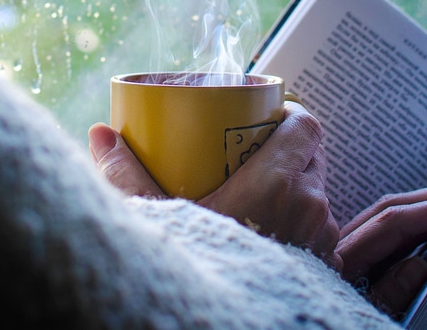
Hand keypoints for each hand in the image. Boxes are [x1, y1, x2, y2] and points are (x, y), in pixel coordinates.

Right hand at [88, 102, 339, 267]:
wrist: (218, 321)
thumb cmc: (201, 267)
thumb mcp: (159, 219)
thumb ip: (127, 176)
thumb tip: (100, 133)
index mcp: (278, 181)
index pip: (306, 126)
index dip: (289, 117)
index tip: (265, 120)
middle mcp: (310, 205)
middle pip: (312, 156)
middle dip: (287, 151)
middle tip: (253, 156)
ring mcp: (322, 238)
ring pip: (317, 194)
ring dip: (296, 189)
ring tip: (261, 196)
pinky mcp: (326, 265)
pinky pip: (320, 230)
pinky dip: (301, 225)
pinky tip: (275, 233)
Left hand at [337, 173, 426, 314]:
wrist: (299, 326)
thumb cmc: (334, 317)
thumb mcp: (363, 313)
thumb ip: (388, 293)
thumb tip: (419, 263)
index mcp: (343, 260)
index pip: (396, 222)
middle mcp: (341, 244)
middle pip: (396, 207)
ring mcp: (344, 243)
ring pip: (392, 210)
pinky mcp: (350, 248)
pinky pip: (386, 222)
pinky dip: (417, 212)